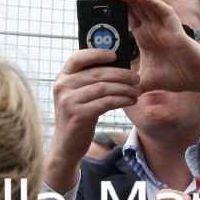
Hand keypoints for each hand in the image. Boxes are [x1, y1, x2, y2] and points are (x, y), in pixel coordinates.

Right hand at [46, 48, 140, 192]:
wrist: (65, 145)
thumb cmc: (77, 117)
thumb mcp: (76, 95)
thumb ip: (88, 81)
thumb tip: (117, 66)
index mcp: (62, 78)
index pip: (78, 58)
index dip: (97, 53)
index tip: (115, 55)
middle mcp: (63, 87)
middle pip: (97, 73)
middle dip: (121, 74)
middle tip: (136, 78)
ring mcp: (69, 101)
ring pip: (104, 88)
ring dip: (125, 88)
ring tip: (137, 90)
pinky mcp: (79, 115)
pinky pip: (106, 102)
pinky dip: (122, 100)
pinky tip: (131, 100)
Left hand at [101, 0, 199, 95]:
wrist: (198, 80)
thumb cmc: (177, 76)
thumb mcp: (146, 81)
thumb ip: (131, 83)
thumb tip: (115, 92)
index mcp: (145, 36)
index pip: (127, 17)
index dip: (115, 9)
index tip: (99, 5)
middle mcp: (153, 28)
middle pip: (133, 7)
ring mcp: (164, 26)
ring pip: (145, 5)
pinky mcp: (175, 28)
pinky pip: (162, 11)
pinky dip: (151, 3)